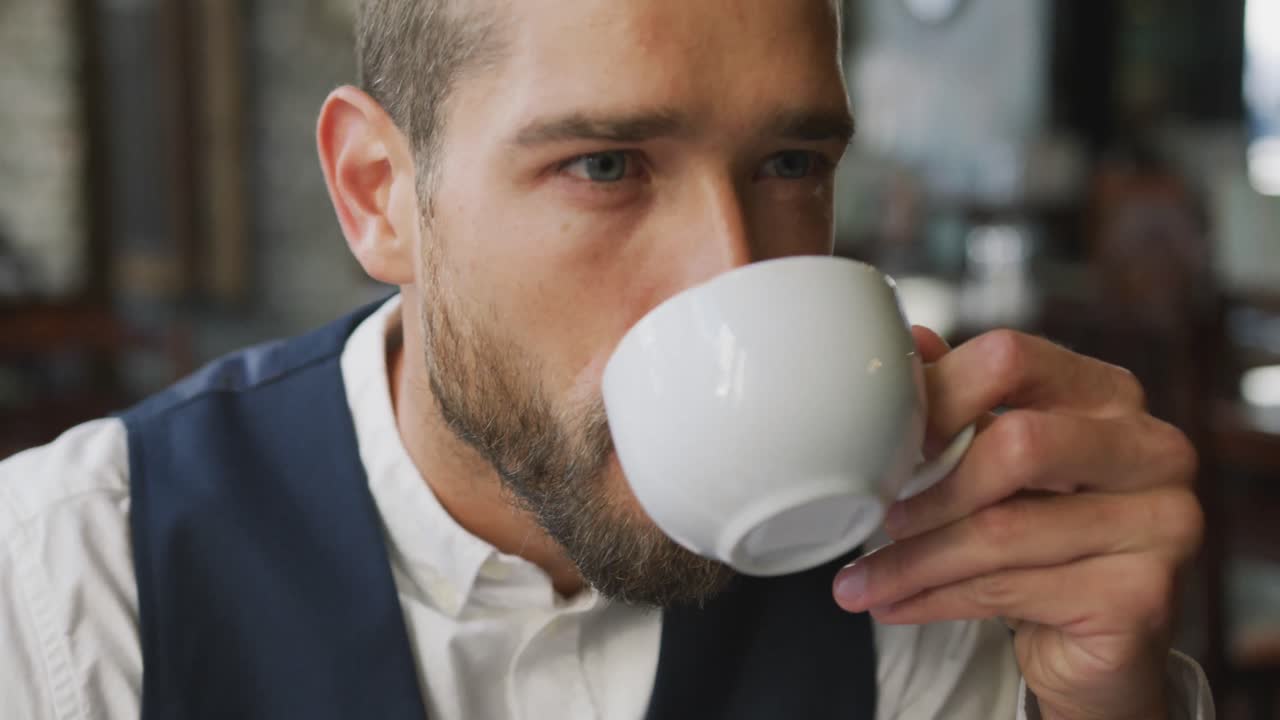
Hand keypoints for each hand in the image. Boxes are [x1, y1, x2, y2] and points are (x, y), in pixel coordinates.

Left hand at [832, 329, 1202, 719]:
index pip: (1012, 359)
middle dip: (933, 487)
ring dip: (914, 559)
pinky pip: (1010, 591)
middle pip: (1018, 443)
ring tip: (862, 579)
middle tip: (879, 515)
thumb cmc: (1041, 540)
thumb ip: (963, 402)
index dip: (937, 395)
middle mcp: (1151, 449)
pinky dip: (936, 600)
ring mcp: (1161, 524)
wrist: (1094, 646)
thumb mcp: (1000, 463)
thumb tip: (910, 341)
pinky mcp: (1141, 596)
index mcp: (1111, 394)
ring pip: (1002, 530)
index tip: (884, 436)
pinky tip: (897, 605)